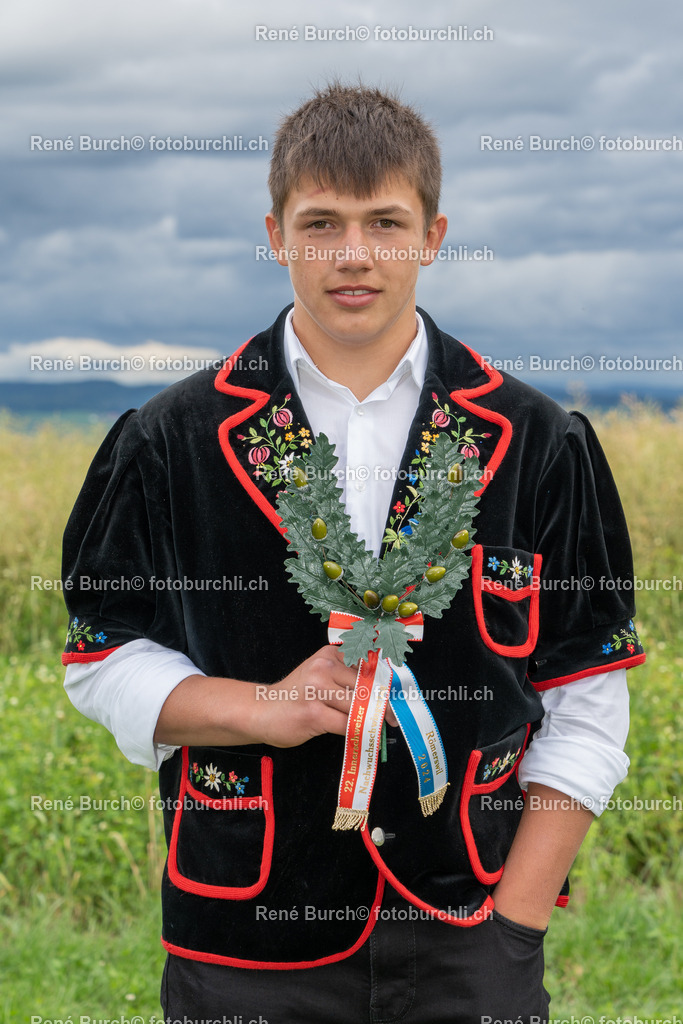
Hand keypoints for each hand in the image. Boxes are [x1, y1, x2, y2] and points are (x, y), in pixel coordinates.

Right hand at [155, 645, 396, 748]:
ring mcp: (318, 688)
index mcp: (330, 654)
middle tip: (395, 718)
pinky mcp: (313, 712)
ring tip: (380, 728)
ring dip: (372, 720)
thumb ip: (346, 679)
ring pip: (358, 706)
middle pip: (367, 687)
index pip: (368, 666)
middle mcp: (324, 666)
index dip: (386, 682)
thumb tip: (383, 692)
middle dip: (383, 704)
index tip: (401, 695)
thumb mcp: (320, 676)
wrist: (260, 711)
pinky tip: (361, 736)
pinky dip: (357, 732)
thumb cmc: (295, 697)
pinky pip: (347, 724)